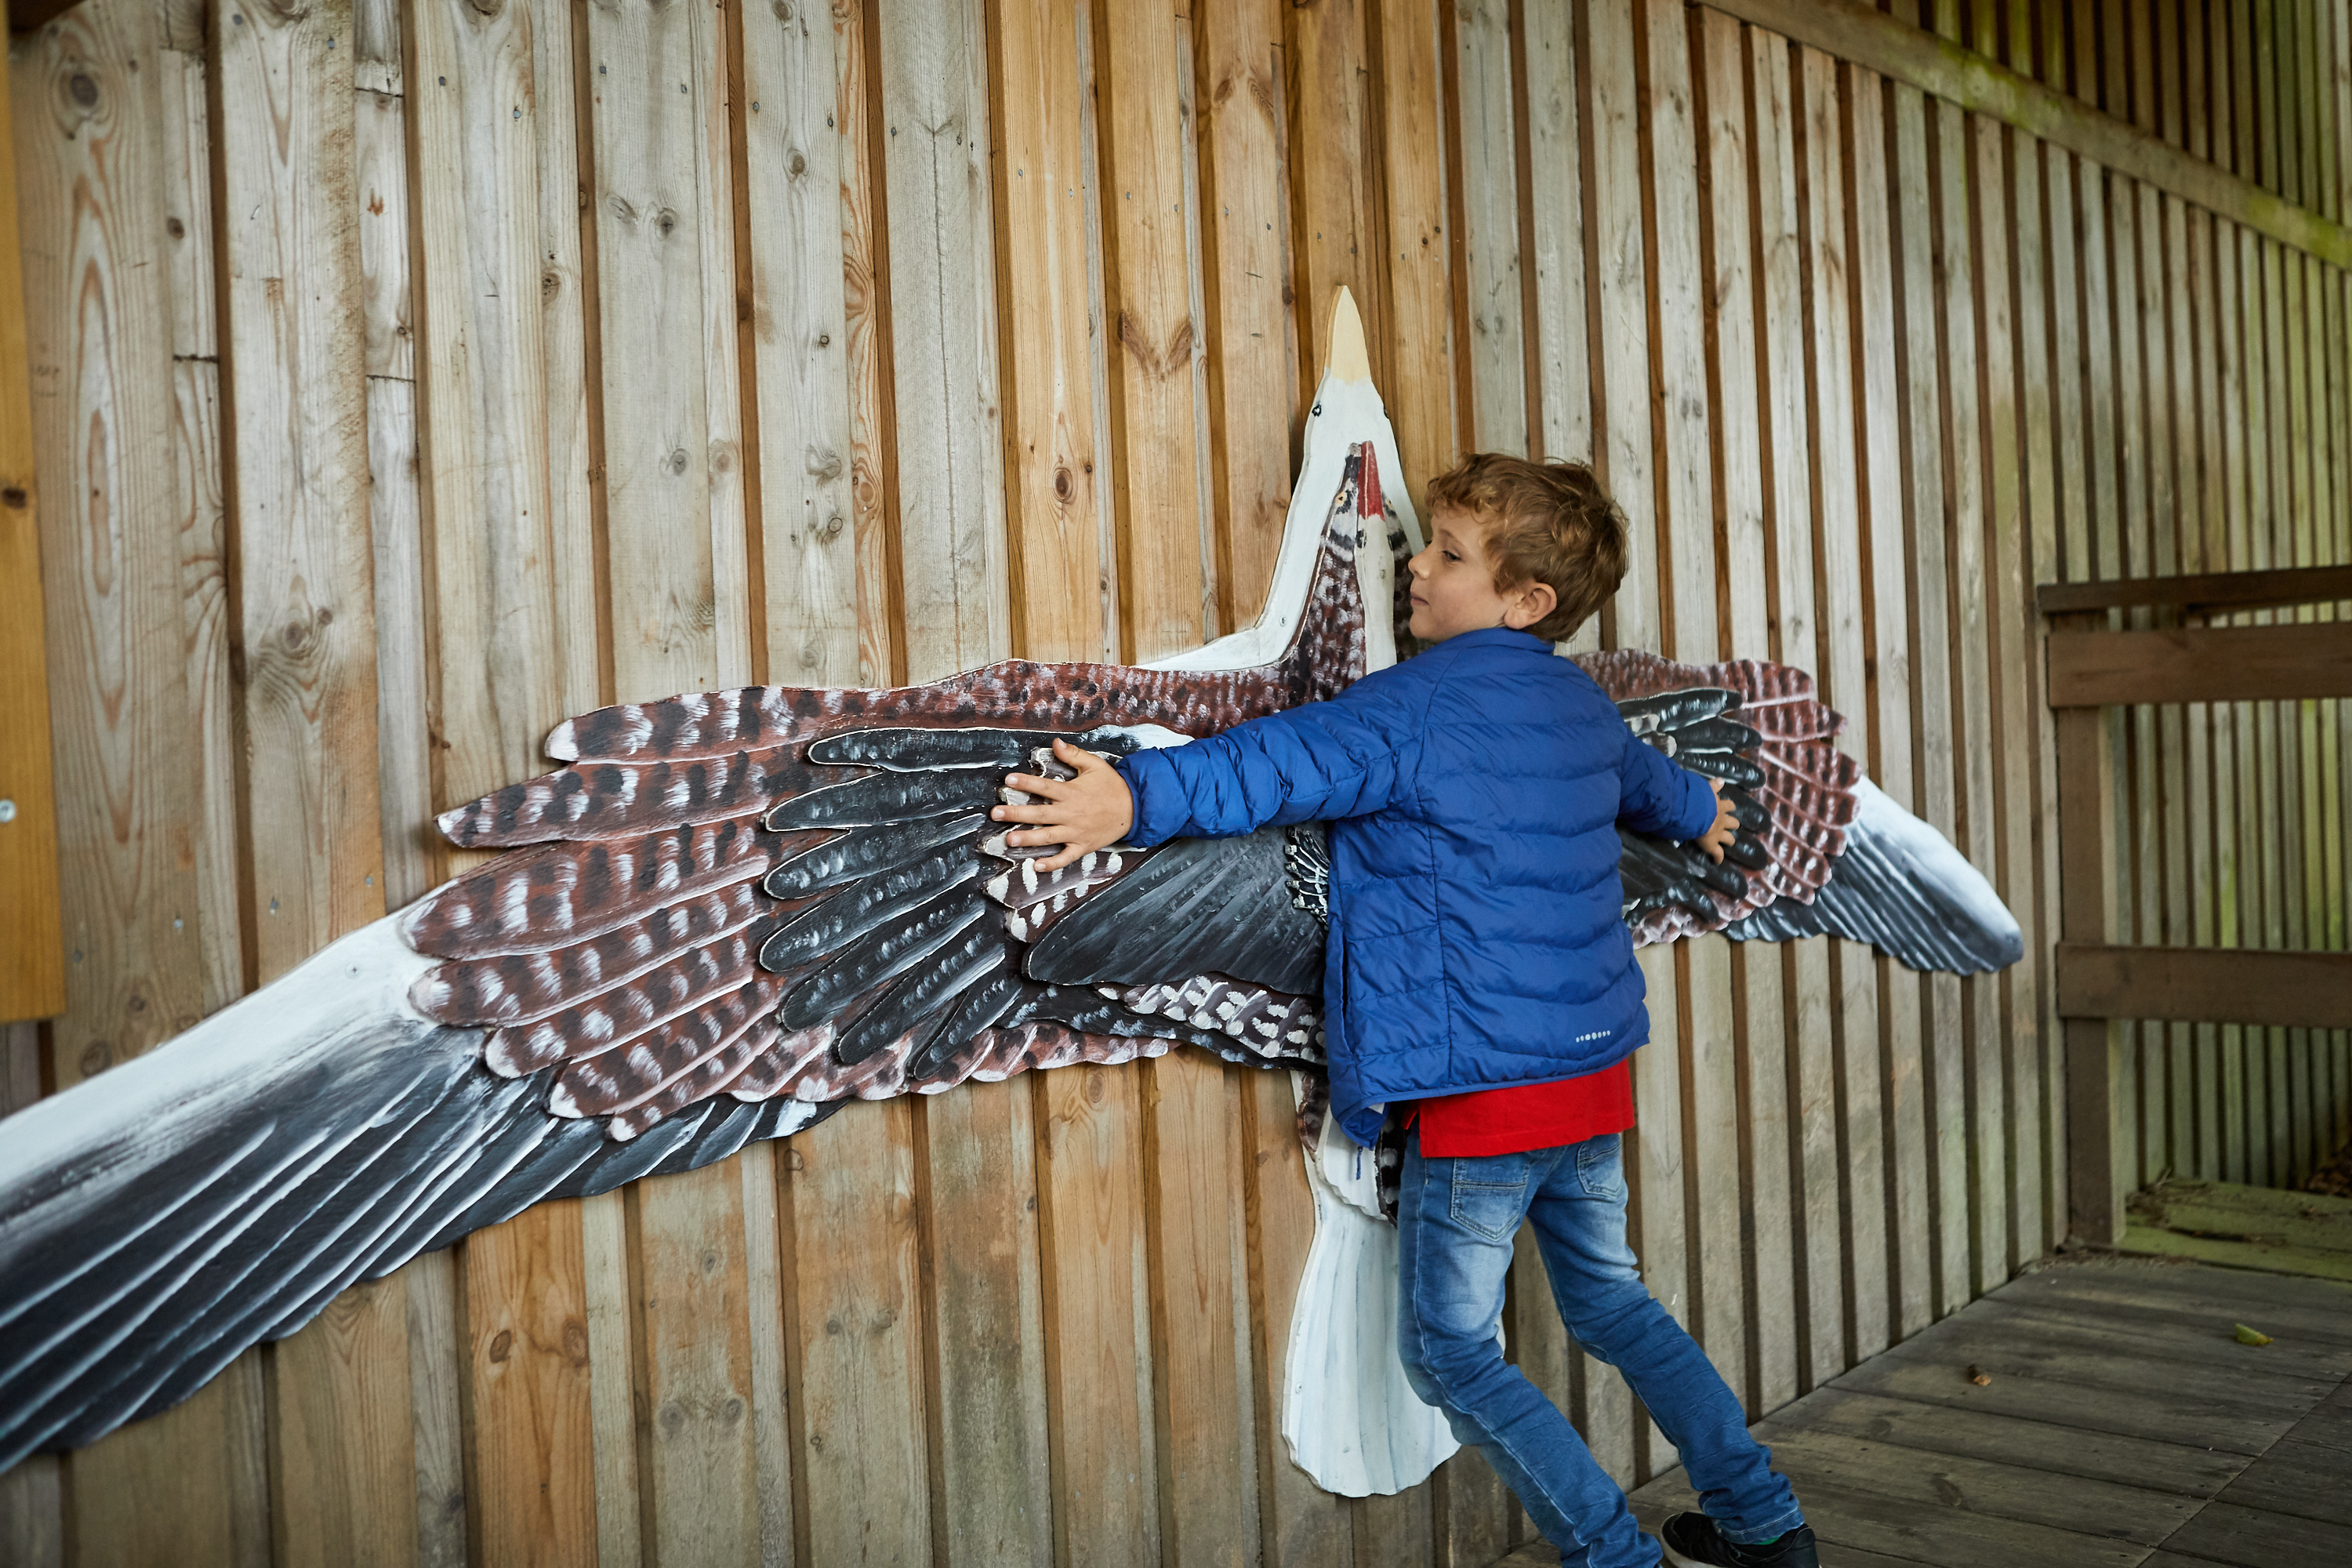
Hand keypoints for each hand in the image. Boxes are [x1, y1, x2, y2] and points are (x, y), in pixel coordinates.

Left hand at [993, 738, 1135, 872]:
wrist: (1134, 808)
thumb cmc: (1112, 786)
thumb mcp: (1095, 765)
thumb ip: (1073, 755)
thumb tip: (1055, 743)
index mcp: (1072, 792)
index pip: (1044, 787)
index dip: (1026, 783)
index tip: (1008, 781)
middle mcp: (1071, 813)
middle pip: (1039, 813)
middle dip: (1016, 813)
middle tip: (996, 814)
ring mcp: (1076, 831)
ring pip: (1048, 836)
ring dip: (1028, 838)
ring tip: (1009, 839)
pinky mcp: (1083, 846)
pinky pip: (1066, 857)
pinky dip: (1052, 863)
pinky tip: (1037, 866)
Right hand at [1696, 777, 1738, 863]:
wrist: (1696, 813)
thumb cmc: (1697, 799)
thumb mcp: (1705, 788)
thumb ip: (1712, 785)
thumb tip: (1721, 779)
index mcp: (1719, 806)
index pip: (1728, 805)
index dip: (1729, 807)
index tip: (1728, 808)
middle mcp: (1722, 820)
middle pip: (1733, 823)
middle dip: (1732, 824)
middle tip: (1729, 826)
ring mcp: (1718, 833)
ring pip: (1729, 838)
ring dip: (1728, 839)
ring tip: (1727, 842)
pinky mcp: (1712, 845)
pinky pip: (1717, 854)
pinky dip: (1717, 857)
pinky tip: (1716, 861)